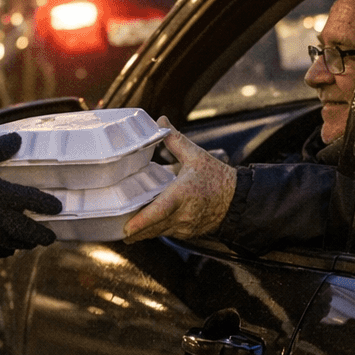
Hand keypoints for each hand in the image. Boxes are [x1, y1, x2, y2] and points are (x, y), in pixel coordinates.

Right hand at [0, 133, 61, 249]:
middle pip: (30, 232)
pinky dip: (16, 242)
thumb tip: (19, 139)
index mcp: (1, 195)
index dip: (48, 205)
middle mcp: (0, 217)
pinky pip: (5, 244)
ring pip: (19, 242)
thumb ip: (0, 148)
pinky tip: (18, 237)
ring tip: (38, 237)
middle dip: (44, 234)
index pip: (33, 202)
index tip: (57, 206)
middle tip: (53, 233)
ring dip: (31, 240)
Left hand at [123, 117, 235, 242]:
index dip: (141, 221)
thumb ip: (175, 139)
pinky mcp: (188, 232)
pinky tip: (146, 225)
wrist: (237, 199)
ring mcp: (186, 226)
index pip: (159, 211)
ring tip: (127, 230)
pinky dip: (156, 230)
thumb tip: (161, 121)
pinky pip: (167, 233)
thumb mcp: (196, 155)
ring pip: (159, 232)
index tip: (127, 228)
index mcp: (183, 194)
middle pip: (153, 227)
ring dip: (143, 232)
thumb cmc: (218, 177)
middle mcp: (183, 214)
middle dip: (134, 231)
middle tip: (117, 229)